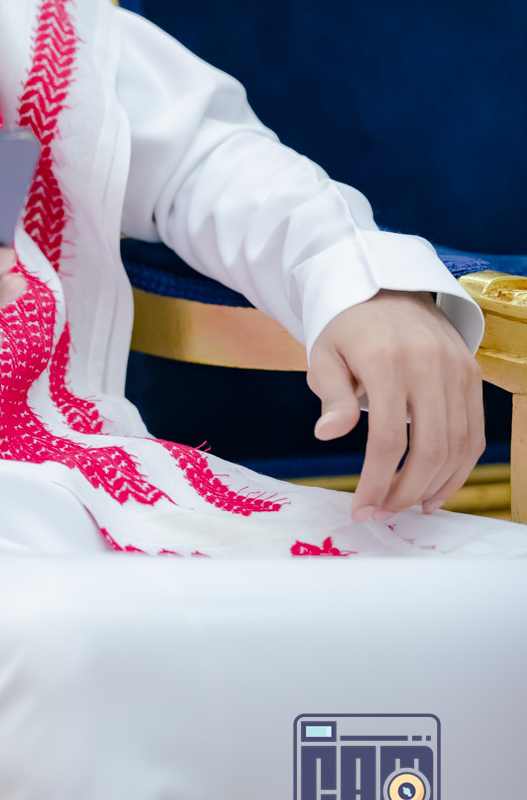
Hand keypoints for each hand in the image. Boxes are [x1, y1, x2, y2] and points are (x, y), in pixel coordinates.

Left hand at [308, 290, 483, 520]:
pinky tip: (437, 488)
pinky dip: (460, 467)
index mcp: (386, 360)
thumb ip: (331, 395)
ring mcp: (456, 370)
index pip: (388, 440)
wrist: (385, 287)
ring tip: (409, 506)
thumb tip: (327, 434)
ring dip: (436, 486)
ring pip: (458, 446)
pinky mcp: (472, 374)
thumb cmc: (347, 327)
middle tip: (383, 512)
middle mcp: (428, 365)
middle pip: (430, 450)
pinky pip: (474, 432)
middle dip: (406, 492)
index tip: (361, 509)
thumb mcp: (325, 354)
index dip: (375, 483)